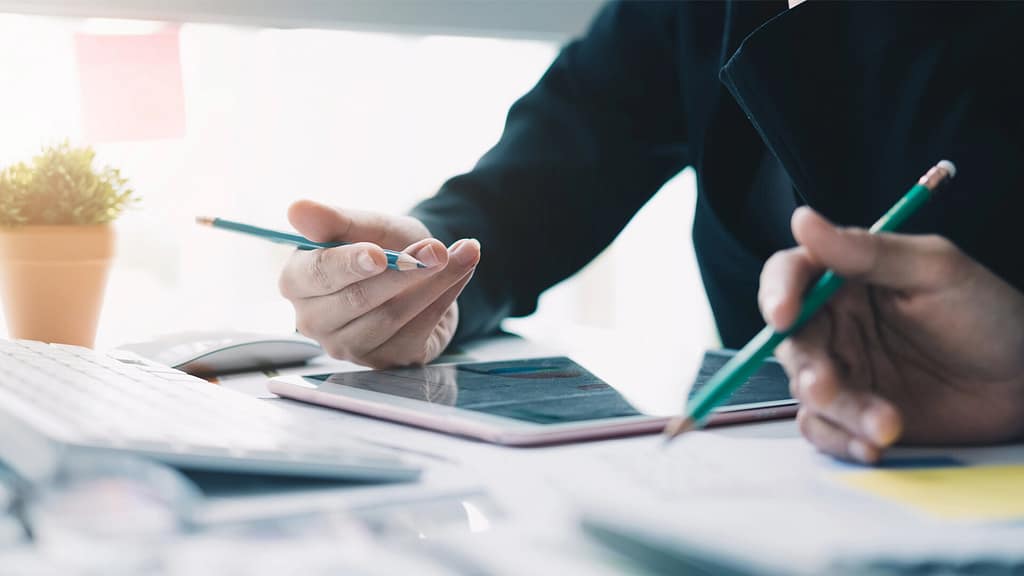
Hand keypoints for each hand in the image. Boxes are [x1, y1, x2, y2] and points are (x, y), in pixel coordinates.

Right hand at [278, 200, 479, 367]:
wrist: (417, 276)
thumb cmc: (381, 247)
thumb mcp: (364, 226)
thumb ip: (333, 220)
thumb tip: (297, 209)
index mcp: (297, 282)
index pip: (317, 274)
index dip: (348, 264)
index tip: (379, 254)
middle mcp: (314, 321)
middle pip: (357, 299)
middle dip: (402, 272)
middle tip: (436, 250)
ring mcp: (348, 347)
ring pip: (390, 316)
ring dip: (432, 283)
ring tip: (461, 254)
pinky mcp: (384, 360)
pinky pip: (416, 331)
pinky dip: (444, 299)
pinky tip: (461, 272)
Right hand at [759, 207, 1023, 462]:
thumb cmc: (990, 315)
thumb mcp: (935, 271)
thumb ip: (866, 251)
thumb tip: (803, 222)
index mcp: (846, 279)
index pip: (791, 275)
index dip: (777, 292)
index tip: (782, 315)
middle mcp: (836, 324)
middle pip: (791, 342)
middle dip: (807, 368)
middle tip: (828, 388)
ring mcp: (844, 372)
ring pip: (807, 391)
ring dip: (838, 411)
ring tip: (887, 425)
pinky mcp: (853, 415)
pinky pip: (823, 430)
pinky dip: (840, 441)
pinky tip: (874, 445)